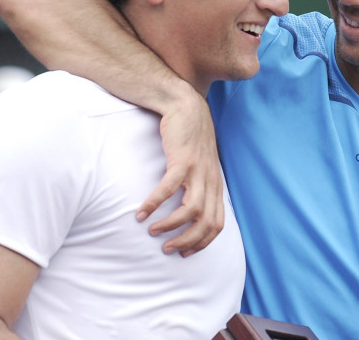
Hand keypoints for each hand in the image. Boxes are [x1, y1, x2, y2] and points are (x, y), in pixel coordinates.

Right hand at [137, 90, 224, 256]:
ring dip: (170, 225)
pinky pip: (168, 189)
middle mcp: (210, 181)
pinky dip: (154, 203)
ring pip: (191, 210)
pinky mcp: (182, 160)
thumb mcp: (201, 165)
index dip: (202, 242)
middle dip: (187, 242)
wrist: (186, 106)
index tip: (184, 252)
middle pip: (206, 223)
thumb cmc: (190, 138)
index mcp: (215, 185)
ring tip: (153, 231)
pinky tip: (140, 212)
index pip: (217, 224)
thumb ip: (199, 185)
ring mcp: (198, 171)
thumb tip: (190, 209)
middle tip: (167, 249)